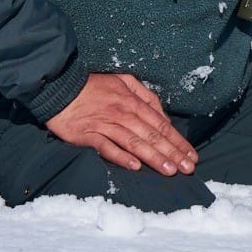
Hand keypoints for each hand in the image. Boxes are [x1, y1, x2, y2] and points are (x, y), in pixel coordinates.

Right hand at [45, 73, 197, 175]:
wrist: (60, 86)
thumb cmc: (94, 85)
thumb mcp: (125, 81)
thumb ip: (146, 97)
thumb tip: (163, 116)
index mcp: (133, 102)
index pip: (161, 125)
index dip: (178, 141)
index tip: (191, 156)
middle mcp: (123, 114)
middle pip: (152, 136)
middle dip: (172, 153)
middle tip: (188, 169)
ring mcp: (105, 125)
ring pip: (134, 143)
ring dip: (153, 157)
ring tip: (169, 171)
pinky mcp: (87, 135)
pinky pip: (106, 147)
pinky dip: (121, 156)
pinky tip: (135, 166)